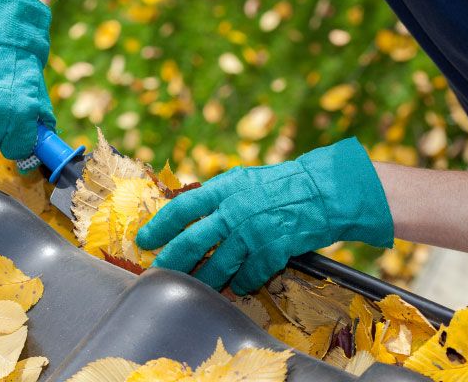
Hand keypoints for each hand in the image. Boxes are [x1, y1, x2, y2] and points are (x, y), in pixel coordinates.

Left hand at [136, 138, 393, 294]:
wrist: (322, 191)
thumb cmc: (278, 185)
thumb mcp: (241, 180)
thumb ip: (214, 197)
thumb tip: (185, 215)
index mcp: (223, 189)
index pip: (182, 209)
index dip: (159, 226)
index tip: (145, 240)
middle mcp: (234, 211)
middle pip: (193, 243)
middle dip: (171, 262)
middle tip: (159, 272)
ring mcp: (253, 233)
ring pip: (217, 267)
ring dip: (203, 281)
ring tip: (192, 287)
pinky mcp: (272, 251)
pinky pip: (248, 277)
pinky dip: (240, 284)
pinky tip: (236, 286)